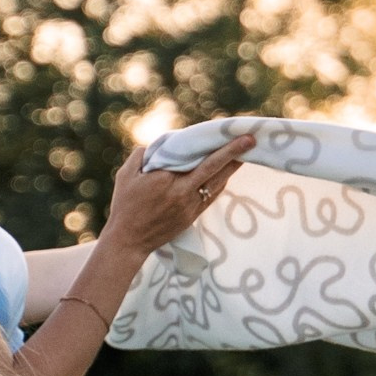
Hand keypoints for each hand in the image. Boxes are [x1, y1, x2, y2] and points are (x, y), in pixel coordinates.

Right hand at [102, 133, 256, 256]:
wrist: (129, 241)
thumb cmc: (125, 206)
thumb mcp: (126, 175)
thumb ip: (143, 155)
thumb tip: (162, 144)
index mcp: (168, 180)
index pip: (199, 160)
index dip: (217, 148)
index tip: (232, 135)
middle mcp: (183, 193)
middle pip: (215, 170)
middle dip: (234, 154)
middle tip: (251, 140)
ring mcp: (190, 206)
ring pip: (217, 184)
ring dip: (231, 169)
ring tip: (244, 154)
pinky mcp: (192, 216)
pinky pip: (211, 196)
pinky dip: (220, 183)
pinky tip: (226, 174)